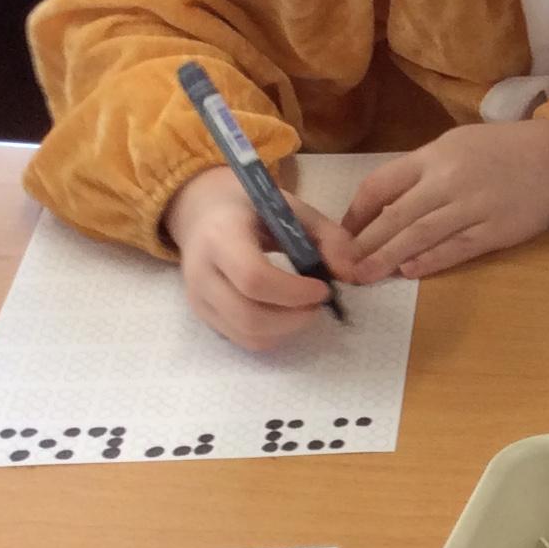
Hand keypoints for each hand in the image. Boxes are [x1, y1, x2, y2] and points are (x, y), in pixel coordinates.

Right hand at [164, 164, 362, 352]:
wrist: (202, 213)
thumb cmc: (251, 208)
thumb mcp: (292, 209)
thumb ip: (327, 236)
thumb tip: (350, 272)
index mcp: (221, 235)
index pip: (254, 278)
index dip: (294, 291)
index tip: (322, 288)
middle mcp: (201, 271)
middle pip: (249, 316)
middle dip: (295, 318)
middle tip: (318, 302)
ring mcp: (198, 298)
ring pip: (247, 335)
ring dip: (287, 329)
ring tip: (304, 307)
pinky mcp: (203, 316)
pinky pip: (241, 339)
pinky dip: (272, 334)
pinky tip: (285, 313)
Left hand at [341, 121, 548, 281]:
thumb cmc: (501, 149)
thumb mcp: (455, 145)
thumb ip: (421, 171)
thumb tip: (385, 205)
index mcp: (433, 155)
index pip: (380, 184)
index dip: (357, 213)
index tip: (343, 235)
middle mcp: (448, 180)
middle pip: (395, 215)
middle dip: (365, 243)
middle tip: (343, 266)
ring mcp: (473, 206)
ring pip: (421, 235)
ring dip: (389, 257)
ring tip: (366, 275)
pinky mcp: (495, 230)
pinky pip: (456, 248)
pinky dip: (431, 260)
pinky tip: (410, 271)